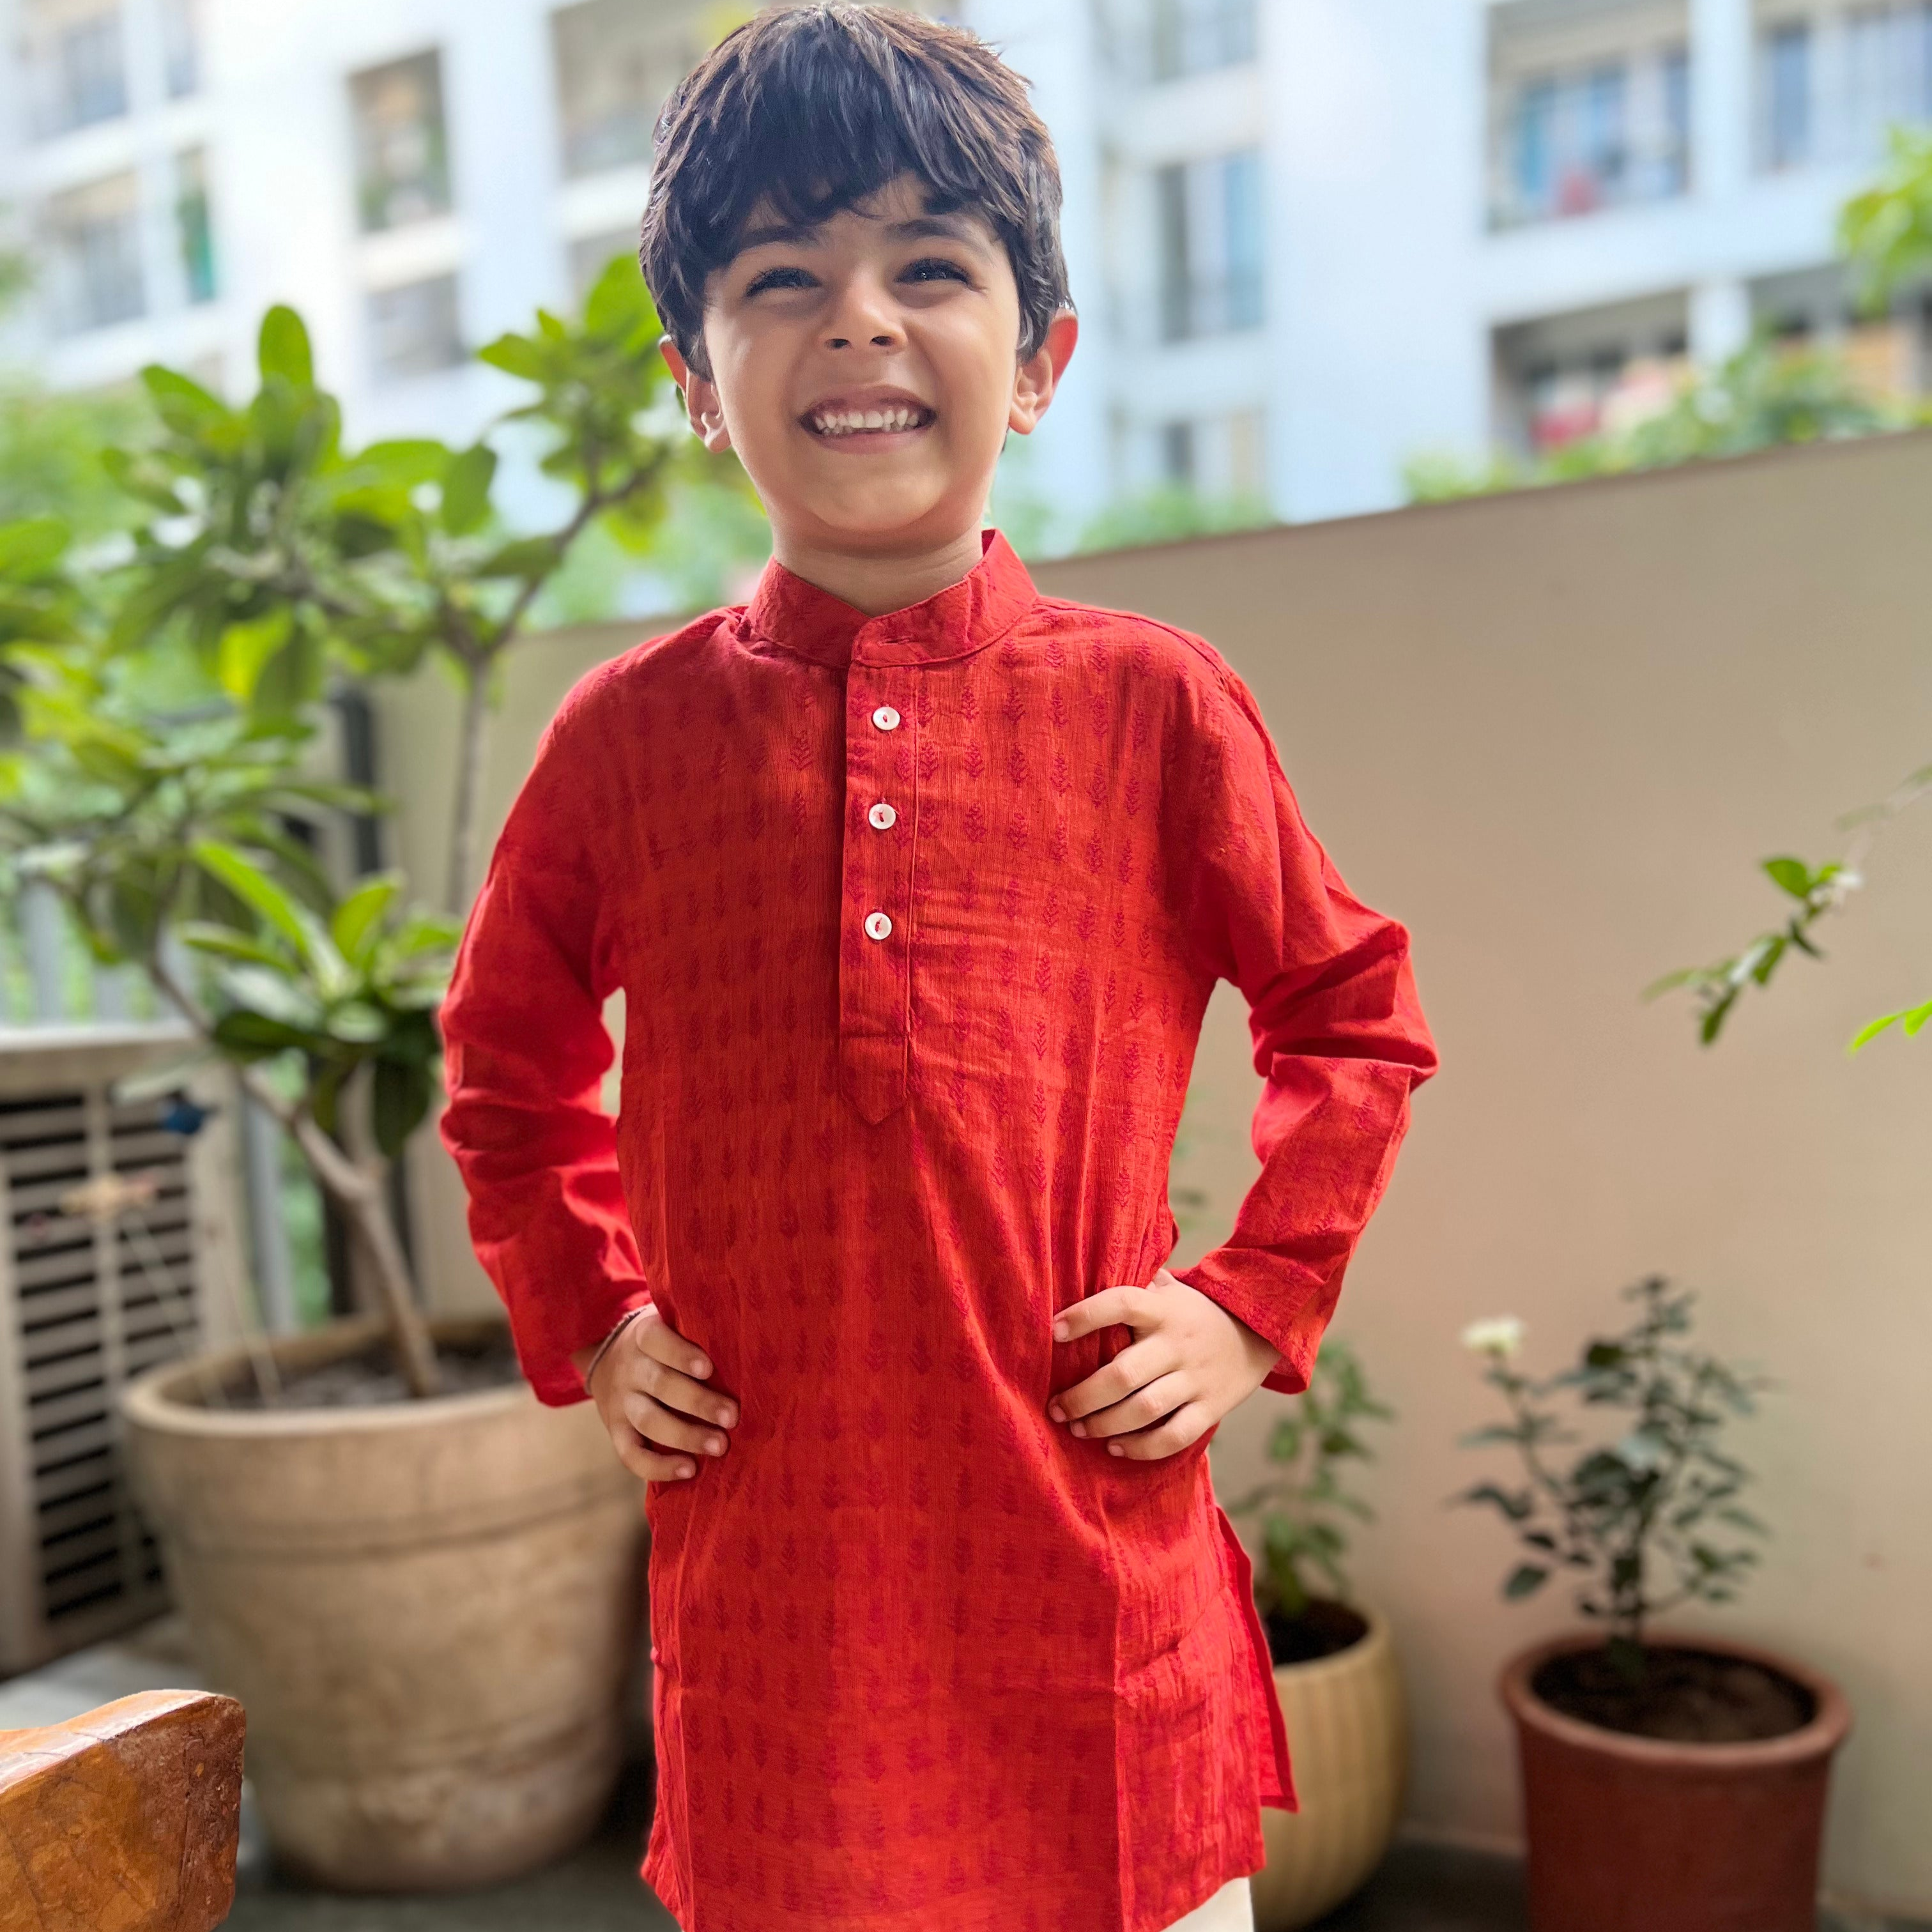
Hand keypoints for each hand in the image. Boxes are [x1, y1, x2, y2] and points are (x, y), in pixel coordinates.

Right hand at [569, 1308, 736, 1483]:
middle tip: (732, 1417)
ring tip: (720, 1446)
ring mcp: (620, 1402)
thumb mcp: (670, 1326)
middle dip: (698, 1402)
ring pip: (649, 1420)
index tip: (708, 1369)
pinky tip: (689, 1470)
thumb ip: (697, 1334)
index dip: (680, 1354)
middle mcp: (630, 1368)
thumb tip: (749, 1347)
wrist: (607, 1363)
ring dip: (686, 1436)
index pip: (656, 1340)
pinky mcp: (617, 1431)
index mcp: (643, 1336)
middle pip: (660, 1384)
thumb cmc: (662, 1346)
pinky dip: (659, 1467)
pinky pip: (631, 1454)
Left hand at [1046, 1267, 1282, 1459]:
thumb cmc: (1192, 1313)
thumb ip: (1134, 1282)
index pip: (1121, 1303)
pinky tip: (1115, 1448)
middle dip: (1082, 1397)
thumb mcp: (1169, 1290)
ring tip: (1077, 1429)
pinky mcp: (1211, 1408)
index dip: (1085, 1316)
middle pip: (1124, 1374)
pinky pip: (1174, 1436)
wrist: (1257, 1333)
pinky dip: (1142, 1448)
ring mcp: (1196, 1378)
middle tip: (1055, 1408)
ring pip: (1145, 1409)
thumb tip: (1082, 1268)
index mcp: (1163, 1309)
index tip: (1053, 1330)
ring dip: (1104, 1424)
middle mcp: (1177, 1344)